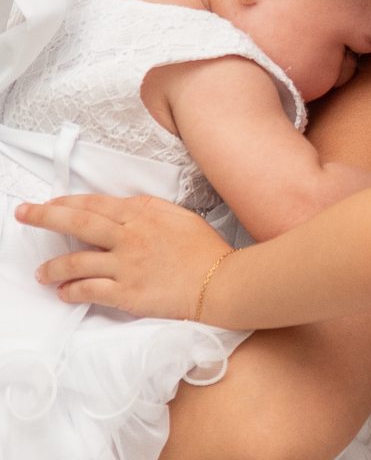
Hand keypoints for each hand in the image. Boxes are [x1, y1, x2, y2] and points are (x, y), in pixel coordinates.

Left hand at [15, 194, 230, 319]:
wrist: (221, 282)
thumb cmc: (205, 250)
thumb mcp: (179, 216)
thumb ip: (150, 208)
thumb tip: (126, 206)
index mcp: (142, 215)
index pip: (95, 204)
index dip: (67, 202)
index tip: (48, 202)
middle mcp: (130, 237)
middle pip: (79, 222)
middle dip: (45, 216)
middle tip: (23, 214)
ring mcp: (127, 266)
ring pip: (77, 261)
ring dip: (53, 265)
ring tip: (40, 271)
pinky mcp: (128, 294)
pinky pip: (90, 291)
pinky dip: (71, 291)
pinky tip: (63, 292)